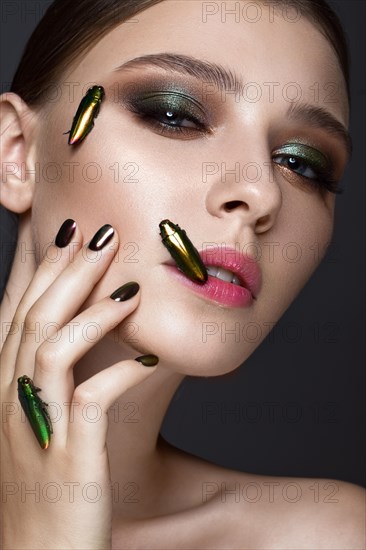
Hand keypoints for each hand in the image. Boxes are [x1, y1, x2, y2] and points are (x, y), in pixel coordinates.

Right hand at [1, 220, 157, 548]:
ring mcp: (37, 429)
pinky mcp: (68, 459)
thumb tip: (83, 342)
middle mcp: (11, 403)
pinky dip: (123, 372)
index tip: (68, 235)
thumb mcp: (38, 427)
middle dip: (69, 271)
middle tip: (101, 233)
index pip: (18, 315)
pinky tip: (152, 361)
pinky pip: (93, 399)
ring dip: (93, 312)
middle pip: (35, 318)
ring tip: (131, 287)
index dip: (42, 271)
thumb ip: (52, 383)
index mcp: (4, 391)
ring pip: (53, 348)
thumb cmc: (44, 489)